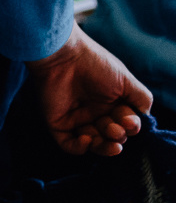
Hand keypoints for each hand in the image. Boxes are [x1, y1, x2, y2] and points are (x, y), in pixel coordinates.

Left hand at [27, 26, 151, 154]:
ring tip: (111, 139)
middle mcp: (94, 112)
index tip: (128, 120)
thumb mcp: (126, 80)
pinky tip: (86, 139)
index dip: (130, 127)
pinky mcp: (57, 122)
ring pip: (93, 144)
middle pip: (111, 137)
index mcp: (111, 103)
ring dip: (104, 147)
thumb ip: (141, 99)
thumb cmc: (95, 64)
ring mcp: (75, 118)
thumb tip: (145, 118)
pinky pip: (68, 144)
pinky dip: (79, 148)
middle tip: (116, 127)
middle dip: (118, 136)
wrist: (62, 54)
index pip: (125, 125)